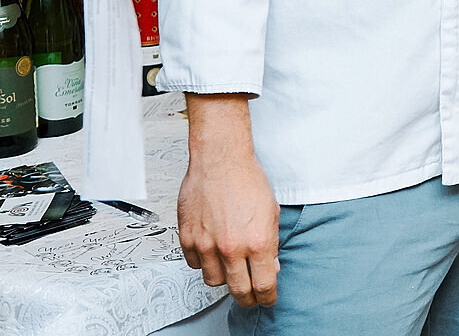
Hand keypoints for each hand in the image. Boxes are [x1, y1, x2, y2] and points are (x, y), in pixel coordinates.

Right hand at [180, 98, 280, 307]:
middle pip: (238, 291)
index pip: (264, 285)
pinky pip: (195, 264)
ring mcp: (207, 245)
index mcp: (257, 242)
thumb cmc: (246, 180)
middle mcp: (231, 247)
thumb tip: (270, 267)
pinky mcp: (188, 238)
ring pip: (214, 281)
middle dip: (247, 298)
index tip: (267, 299)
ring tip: (231, 266)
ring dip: (224, 277)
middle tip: (251, 296)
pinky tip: (212, 250)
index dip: (267, 297)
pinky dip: (204, 262)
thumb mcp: (271, 213)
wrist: (220, 160)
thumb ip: (270, 244)